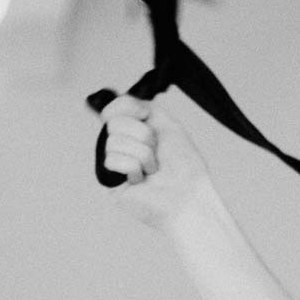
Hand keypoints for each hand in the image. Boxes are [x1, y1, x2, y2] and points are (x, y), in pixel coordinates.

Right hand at [100, 95, 211, 228]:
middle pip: (114, 122)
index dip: (127, 106)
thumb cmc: (184, 166)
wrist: (190, 196)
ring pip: (114, 141)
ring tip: (152, 170)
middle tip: (157, 153)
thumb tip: (117, 103)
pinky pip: (112, 160)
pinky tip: (141, 181)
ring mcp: (114, 164)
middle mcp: (122, 145)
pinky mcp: (109, 182)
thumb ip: (144, 108)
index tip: (145, 115)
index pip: (115, 107)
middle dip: (143, 135)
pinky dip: (134, 168)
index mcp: (134, 131)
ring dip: (143, 155)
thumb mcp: (168, 125)